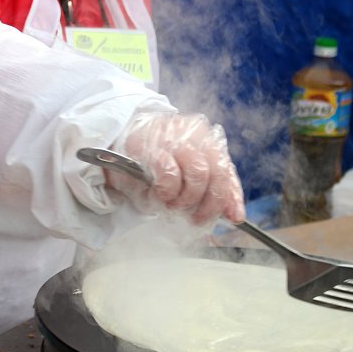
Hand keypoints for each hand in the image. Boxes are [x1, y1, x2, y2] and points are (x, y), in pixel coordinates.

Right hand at [109, 112, 244, 223]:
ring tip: (172, 203)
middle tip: (192, 216)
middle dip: (208, 203)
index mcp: (205, 140)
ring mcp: (174, 137)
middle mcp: (194, 134)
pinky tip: (160, 193)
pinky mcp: (152, 146)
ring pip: (199, 173)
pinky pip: (170, 173)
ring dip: (187, 198)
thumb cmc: (152, 159)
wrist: (118, 139)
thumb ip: (207, 189)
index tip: (234, 217)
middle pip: (217, 173)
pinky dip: (168, 191)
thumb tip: (231, 215)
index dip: (232, 196)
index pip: (226, 169)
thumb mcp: (182, 172)